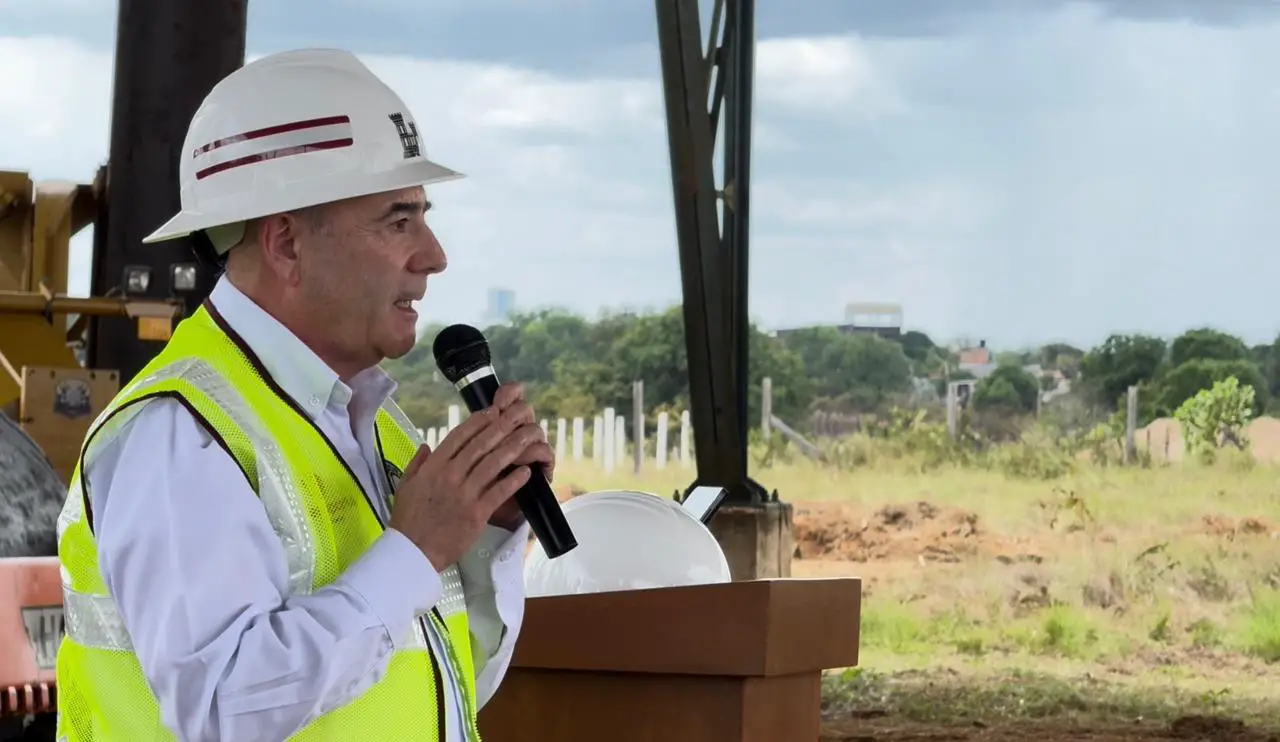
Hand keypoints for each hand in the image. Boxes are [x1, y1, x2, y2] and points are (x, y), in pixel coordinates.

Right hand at [388, 392, 545, 570]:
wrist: (412, 552)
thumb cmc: (408, 521)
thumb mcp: (405, 486)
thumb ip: (417, 464)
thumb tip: (426, 445)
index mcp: (433, 467)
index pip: (458, 437)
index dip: (478, 422)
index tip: (492, 411)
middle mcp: (450, 475)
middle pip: (480, 445)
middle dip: (501, 427)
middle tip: (516, 415)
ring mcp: (465, 494)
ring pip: (493, 464)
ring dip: (513, 448)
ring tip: (528, 437)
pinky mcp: (477, 513)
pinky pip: (500, 492)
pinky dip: (514, 480)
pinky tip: (527, 471)